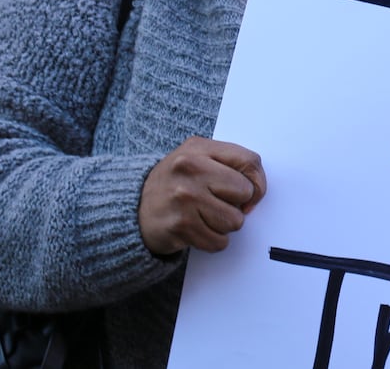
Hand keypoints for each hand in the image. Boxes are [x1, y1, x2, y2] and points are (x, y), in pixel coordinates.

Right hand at [139, 137, 265, 255]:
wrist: (132, 209)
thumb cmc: (174, 183)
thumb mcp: (197, 158)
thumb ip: (229, 165)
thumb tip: (256, 193)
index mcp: (198, 148)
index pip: (250, 161)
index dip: (257, 181)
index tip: (248, 193)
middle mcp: (190, 169)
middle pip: (245, 192)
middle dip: (238, 204)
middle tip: (218, 203)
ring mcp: (185, 197)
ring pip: (235, 220)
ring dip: (224, 224)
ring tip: (204, 216)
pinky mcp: (180, 225)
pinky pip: (219, 241)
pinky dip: (212, 240)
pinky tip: (197, 230)